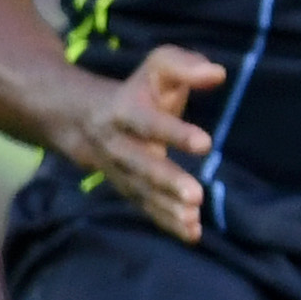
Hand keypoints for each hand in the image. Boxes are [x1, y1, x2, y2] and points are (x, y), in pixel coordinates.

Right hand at [55, 46, 224, 242]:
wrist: (82, 118)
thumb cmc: (137, 90)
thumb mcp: (157, 67)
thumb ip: (184, 65)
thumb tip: (217, 73)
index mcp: (124, 110)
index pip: (149, 122)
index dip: (174, 132)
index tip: (205, 143)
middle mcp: (118, 144)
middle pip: (141, 164)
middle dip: (167, 180)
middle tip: (196, 195)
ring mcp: (120, 171)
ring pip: (143, 191)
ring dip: (168, 208)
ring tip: (193, 219)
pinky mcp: (129, 189)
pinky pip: (146, 208)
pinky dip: (167, 223)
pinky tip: (192, 234)